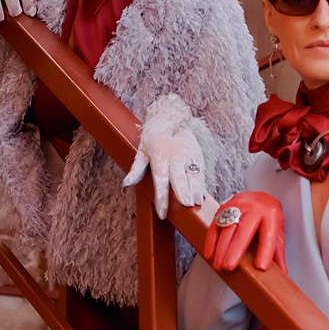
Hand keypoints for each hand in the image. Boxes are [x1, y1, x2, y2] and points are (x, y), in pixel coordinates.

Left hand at [123, 99, 205, 218]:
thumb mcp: (141, 150)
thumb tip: (126, 183)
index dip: (162, 198)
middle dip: (183, 192)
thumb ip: (136, 168)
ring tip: (196, 203)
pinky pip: (201, 172)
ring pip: (193, 175)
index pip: (160, 180)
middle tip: (186, 205)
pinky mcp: (198, 155)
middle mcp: (175, 156)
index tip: (162, 213)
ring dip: (195, 190)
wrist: (172, 116)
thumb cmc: (154, 137)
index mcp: (159, 156)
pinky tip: (201, 197)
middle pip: (180, 177)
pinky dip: (201, 185)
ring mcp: (188, 155)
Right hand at [203, 192, 286, 273]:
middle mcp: (254, 209)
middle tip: (229, 266)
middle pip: (244, 231)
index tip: (261, 267)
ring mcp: (238, 206)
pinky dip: (211, 241)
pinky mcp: (224, 208)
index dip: (265, 252)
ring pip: (227, 228)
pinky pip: (215, 225)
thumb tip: (282, 273)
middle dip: (235, 250)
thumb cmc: (268, 217)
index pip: (268, 235)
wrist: (259, 197)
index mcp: (271, 215)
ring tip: (219, 265)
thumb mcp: (277, 232)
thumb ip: (278, 253)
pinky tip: (210, 254)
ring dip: (221, 249)